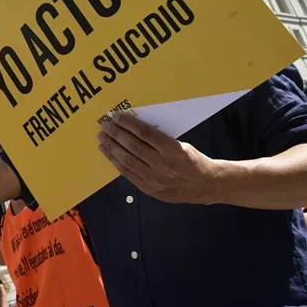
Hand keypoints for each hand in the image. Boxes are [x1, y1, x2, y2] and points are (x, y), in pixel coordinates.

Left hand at [98, 112, 221, 203]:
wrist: (205, 185)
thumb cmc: (192, 160)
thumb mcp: (180, 145)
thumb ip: (159, 139)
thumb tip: (134, 128)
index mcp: (173, 150)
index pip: (145, 133)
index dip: (128, 124)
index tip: (116, 116)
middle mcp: (163, 165)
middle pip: (133, 146)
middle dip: (116, 134)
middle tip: (104, 125)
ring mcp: (155, 179)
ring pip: (128, 160)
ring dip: (112, 147)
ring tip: (102, 138)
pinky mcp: (149, 189)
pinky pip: (128, 174)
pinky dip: (116, 162)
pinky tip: (108, 153)